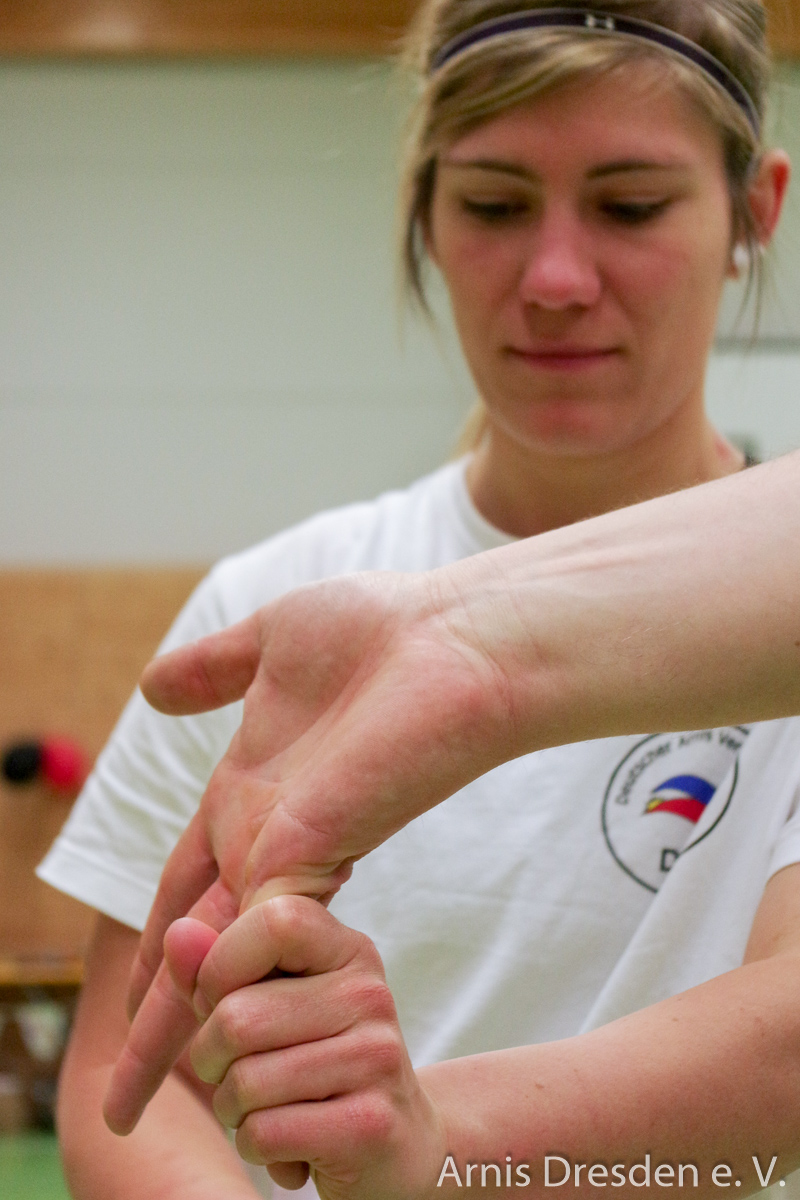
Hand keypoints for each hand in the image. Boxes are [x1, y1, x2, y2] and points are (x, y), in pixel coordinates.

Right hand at [105, 567, 520, 1134]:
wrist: (457, 636)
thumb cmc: (381, 630)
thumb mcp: (273, 641)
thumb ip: (214, 669)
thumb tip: (151, 688)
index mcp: (254, 789)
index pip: (188, 879)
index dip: (161, 932)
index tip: (139, 989)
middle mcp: (269, 831)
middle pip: (194, 937)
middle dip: (156, 1011)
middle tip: (120, 1092)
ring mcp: (293, 846)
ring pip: (217, 953)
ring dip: (171, 1022)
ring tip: (133, 1093)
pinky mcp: (319, 850)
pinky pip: (251, 929)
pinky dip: (215, 977)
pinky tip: (181, 1026)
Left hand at [168, 897, 447, 1199]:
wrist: (398, 1141)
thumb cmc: (315, 1062)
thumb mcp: (270, 1004)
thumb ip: (219, 969)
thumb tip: (178, 933)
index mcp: (348, 950)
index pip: (273, 922)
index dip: (221, 965)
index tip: (221, 1001)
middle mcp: (369, 994)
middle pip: (236, 1017)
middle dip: (211, 1059)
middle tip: (240, 1073)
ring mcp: (376, 1057)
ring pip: (244, 1082)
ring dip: (233, 1109)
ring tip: (267, 1108)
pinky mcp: (370, 1125)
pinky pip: (263, 1134)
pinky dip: (255, 1147)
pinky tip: (289, 1144)